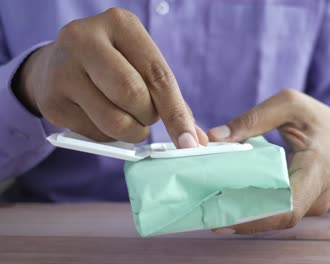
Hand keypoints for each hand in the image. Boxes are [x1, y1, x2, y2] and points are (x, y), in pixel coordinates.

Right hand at [15, 8, 206, 146]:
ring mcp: (63, 70)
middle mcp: (86, 39)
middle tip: (147, 117)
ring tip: (129, 121)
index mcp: (120, 24)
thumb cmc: (112, 65)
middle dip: (149, 117)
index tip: (189, 141)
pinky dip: (109, 136)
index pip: (157, 74)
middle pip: (133, 95)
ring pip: (114, 120)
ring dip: (132, 132)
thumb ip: (169, 97)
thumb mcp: (139, 63)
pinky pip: (95, 134)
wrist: (55, 64)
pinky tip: (102, 119)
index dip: (176, 112)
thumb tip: (194, 138)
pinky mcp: (51, 102)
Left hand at [208, 89, 329, 233]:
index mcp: (317, 168)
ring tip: (214, 208)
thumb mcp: (291, 105)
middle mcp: (318, 195)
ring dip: (247, 215)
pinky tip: (233, 203)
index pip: (287, 207)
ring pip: (277, 217)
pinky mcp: (308, 207)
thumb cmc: (322, 120)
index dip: (254, 218)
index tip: (223, 216)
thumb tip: (216, 137)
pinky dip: (257, 209)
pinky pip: (281, 212)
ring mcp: (315, 205)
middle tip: (207, 212)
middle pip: (277, 218)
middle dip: (241, 219)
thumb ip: (254, 118)